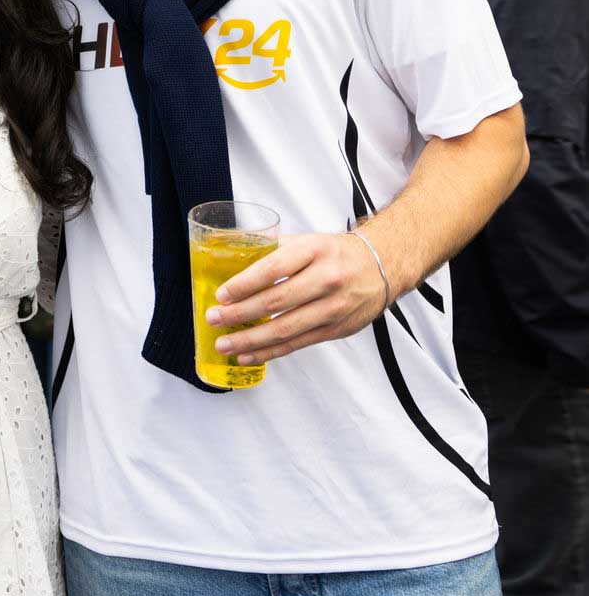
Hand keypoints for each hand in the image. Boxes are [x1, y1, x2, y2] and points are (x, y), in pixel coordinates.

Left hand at [204, 232, 388, 366]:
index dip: (245, 283)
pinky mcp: (334, 330)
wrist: (381, 266)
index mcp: (313, 251)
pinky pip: (296, 344)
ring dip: (250, 339)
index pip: (273, 268)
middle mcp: (325, 279)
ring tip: (224, 343)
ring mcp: (332, 308)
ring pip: (285, 328)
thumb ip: (273, 248)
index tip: (222, 294)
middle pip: (276, 301)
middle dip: (240, 313)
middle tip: (214, 318)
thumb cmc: (336, 253)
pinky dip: (269, 352)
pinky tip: (248, 354)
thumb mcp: (307, 241)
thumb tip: (231, 253)